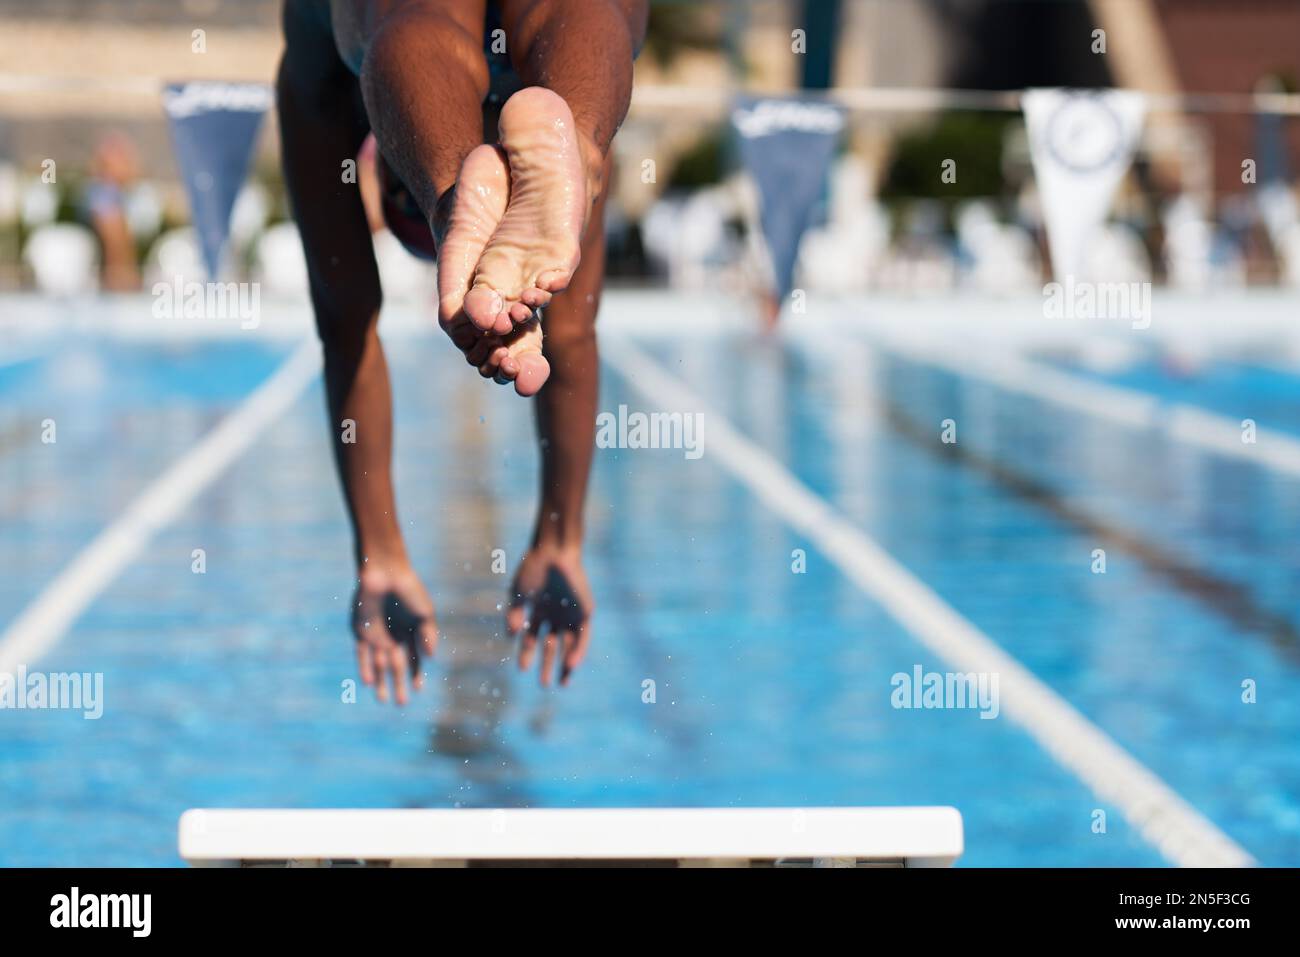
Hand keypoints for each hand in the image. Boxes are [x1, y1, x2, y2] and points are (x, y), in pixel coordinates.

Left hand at [351, 562, 438, 705]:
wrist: (385, 572)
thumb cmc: (409, 590)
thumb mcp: (425, 613)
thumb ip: (428, 635)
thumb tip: (430, 658)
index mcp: (409, 631)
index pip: (413, 659)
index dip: (415, 674)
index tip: (417, 690)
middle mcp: (392, 635)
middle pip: (395, 665)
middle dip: (398, 684)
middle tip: (400, 704)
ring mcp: (376, 634)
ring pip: (378, 663)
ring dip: (380, 681)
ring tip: (382, 700)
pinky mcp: (360, 630)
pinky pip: (362, 653)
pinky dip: (365, 666)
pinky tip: (369, 681)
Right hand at [506, 545, 592, 686]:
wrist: (553, 552)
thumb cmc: (533, 569)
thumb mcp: (519, 595)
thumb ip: (514, 614)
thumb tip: (510, 637)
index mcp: (539, 611)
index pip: (532, 639)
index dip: (527, 654)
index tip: (522, 669)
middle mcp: (555, 615)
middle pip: (552, 646)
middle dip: (547, 665)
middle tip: (544, 685)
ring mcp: (571, 614)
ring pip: (569, 644)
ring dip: (565, 664)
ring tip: (560, 682)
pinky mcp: (585, 612)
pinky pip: (583, 636)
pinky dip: (578, 650)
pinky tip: (571, 664)